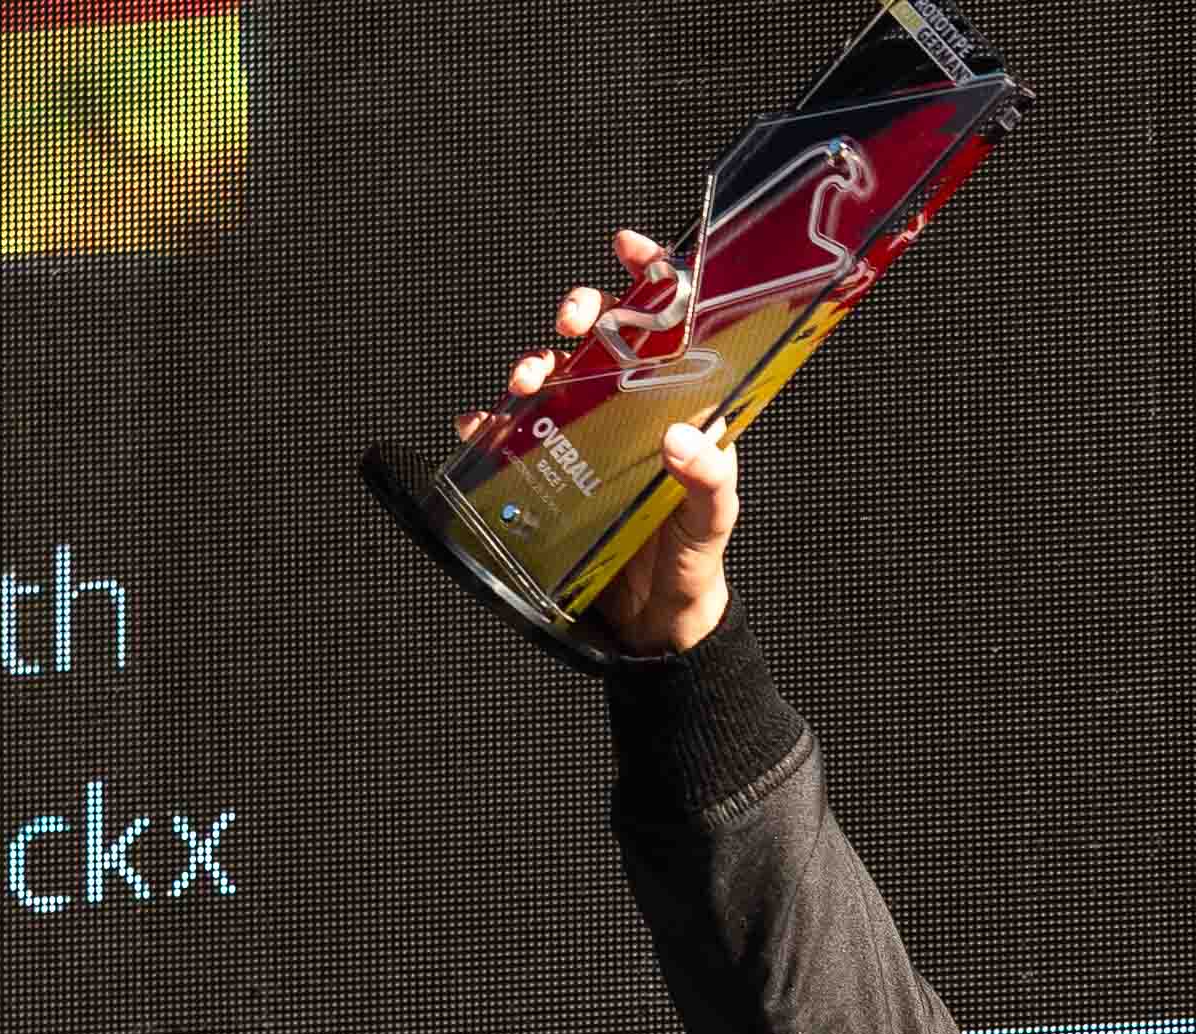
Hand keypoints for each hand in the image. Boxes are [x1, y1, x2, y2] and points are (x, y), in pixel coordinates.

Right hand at [452, 227, 741, 656]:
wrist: (654, 624)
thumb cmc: (694, 559)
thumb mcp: (714, 518)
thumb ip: (709, 478)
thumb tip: (679, 439)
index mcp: (681, 405)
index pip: (672, 325)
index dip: (654, 277)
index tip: (630, 248)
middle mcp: (631, 410)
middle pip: (602, 338)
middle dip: (582, 312)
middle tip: (572, 318)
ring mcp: (588, 438)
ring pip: (554, 378)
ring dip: (533, 365)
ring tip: (527, 380)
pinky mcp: (551, 474)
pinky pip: (511, 437)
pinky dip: (489, 425)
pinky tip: (481, 426)